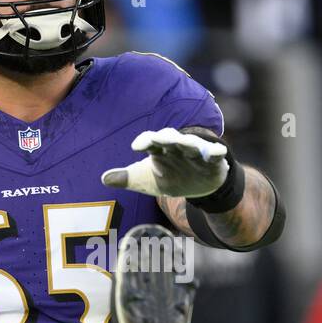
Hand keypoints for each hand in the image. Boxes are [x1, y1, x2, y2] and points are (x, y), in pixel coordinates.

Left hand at [102, 127, 227, 198]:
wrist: (198, 185)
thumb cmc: (171, 176)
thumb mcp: (147, 180)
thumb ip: (127, 178)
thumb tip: (104, 179)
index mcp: (159, 149)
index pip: (150, 140)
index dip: (145, 141)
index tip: (136, 147)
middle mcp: (176, 146)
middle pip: (171, 137)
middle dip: (166, 137)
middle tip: (161, 139)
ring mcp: (195, 152)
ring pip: (192, 144)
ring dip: (190, 143)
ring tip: (186, 143)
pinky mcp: (212, 160)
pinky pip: (214, 154)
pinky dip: (215, 152)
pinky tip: (217, 153)